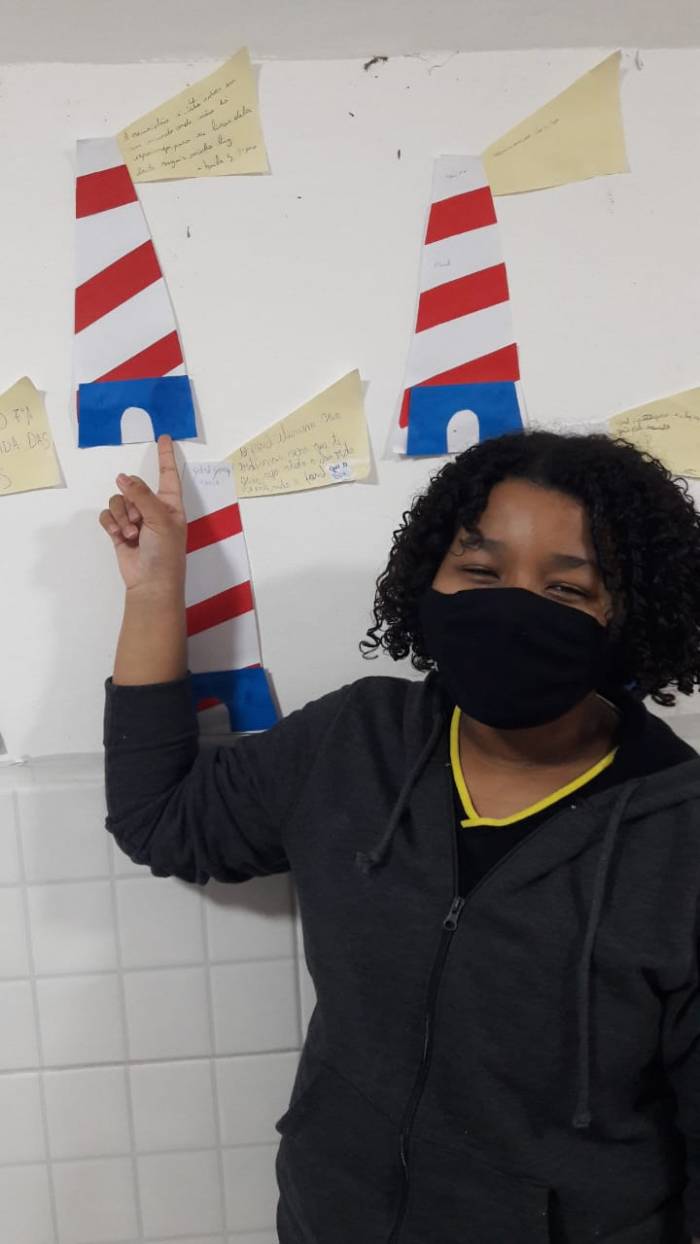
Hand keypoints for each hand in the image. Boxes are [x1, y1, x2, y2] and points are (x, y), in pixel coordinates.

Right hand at [99, 434, 186, 596]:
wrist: (150, 583)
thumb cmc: (165, 553)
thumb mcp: (159, 519)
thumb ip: (140, 495)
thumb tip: (122, 477)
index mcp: (170, 504)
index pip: (167, 474)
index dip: (165, 456)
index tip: (163, 437)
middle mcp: (152, 509)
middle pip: (132, 487)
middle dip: (131, 502)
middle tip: (138, 521)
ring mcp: (135, 520)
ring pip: (117, 501)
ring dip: (121, 517)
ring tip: (132, 534)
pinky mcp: (119, 531)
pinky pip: (107, 516)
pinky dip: (111, 524)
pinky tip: (119, 536)